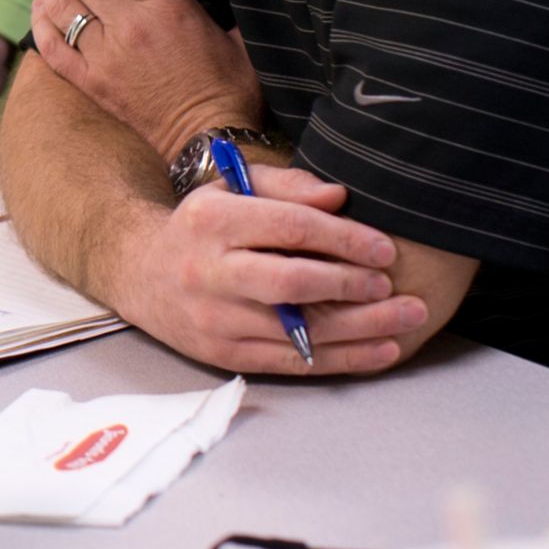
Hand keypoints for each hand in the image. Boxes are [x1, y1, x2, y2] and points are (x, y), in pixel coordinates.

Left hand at [33, 0, 262, 161]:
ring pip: (61, 4)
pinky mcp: (90, 83)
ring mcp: (104, 56)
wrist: (209, 140)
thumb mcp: (236, 34)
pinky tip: (41, 7)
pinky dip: (40, 21)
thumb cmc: (229, 85)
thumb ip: (218, 1)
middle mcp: (130, 26)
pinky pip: (50, 46)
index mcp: (167, 7)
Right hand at [112, 167, 429, 374]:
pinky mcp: (224, 354)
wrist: (141, 273)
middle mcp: (208, 271)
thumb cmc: (202, 226)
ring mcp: (214, 318)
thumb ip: (286, 187)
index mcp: (211, 220)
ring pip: (298, 330)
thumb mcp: (232, 188)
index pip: (287, 227)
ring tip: (407, 319)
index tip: (384, 247)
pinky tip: (380, 350)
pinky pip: (293, 361)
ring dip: (361, 328)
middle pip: (291, 283)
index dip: (343, 238)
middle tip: (392, 285)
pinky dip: (343, 359)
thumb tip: (339, 199)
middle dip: (350, 284)